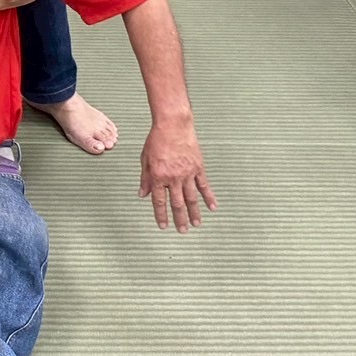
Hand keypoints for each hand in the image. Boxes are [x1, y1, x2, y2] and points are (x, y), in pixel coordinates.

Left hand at [139, 119, 216, 233]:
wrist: (173, 125)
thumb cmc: (157, 139)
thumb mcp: (145, 159)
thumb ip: (145, 178)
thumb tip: (142, 195)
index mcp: (158, 176)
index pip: (159, 201)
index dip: (161, 215)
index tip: (163, 226)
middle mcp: (173, 177)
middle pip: (177, 203)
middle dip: (179, 219)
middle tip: (182, 231)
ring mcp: (187, 173)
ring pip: (191, 198)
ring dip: (194, 213)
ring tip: (196, 224)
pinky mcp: (198, 167)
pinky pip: (204, 185)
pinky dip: (209, 197)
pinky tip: (212, 207)